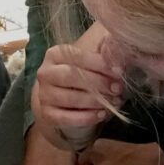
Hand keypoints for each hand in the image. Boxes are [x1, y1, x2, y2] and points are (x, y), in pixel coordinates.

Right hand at [31, 25, 124, 148]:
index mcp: (55, 54)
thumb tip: (112, 47)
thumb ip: (104, 52)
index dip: (100, 64)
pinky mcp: (48, 115)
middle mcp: (45, 73)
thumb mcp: (95, 63)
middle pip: (71, 76)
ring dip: (96, 101)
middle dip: (98, 83)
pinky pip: (67, 118)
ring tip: (114, 101)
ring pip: (70, 98)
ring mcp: (44, 95)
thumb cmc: (86, 78)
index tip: (119, 71)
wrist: (72, 104)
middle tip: (118, 88)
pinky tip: (102, 114)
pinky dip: (87, 117)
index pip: (77, 56)